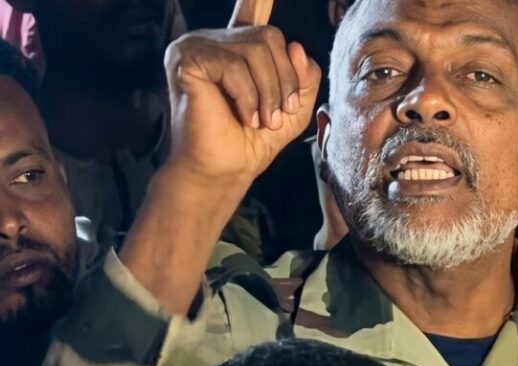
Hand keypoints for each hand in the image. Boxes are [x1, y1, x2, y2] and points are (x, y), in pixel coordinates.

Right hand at [164, 0, 321, 186]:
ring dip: (269, 92)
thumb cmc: (254, 141)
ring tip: (262, 120)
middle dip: (284, 79)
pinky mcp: (186, 60)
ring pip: (255, 49)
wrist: (225, 169)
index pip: (251, 12)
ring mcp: (197, 46)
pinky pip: (234, 65)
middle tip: (278, 114)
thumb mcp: (294, 107)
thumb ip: (303, 75)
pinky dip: (248, 96)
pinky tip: (245, 116)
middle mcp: (215, 41)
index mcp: (238, 48)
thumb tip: (295, 47)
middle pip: (270, 36)